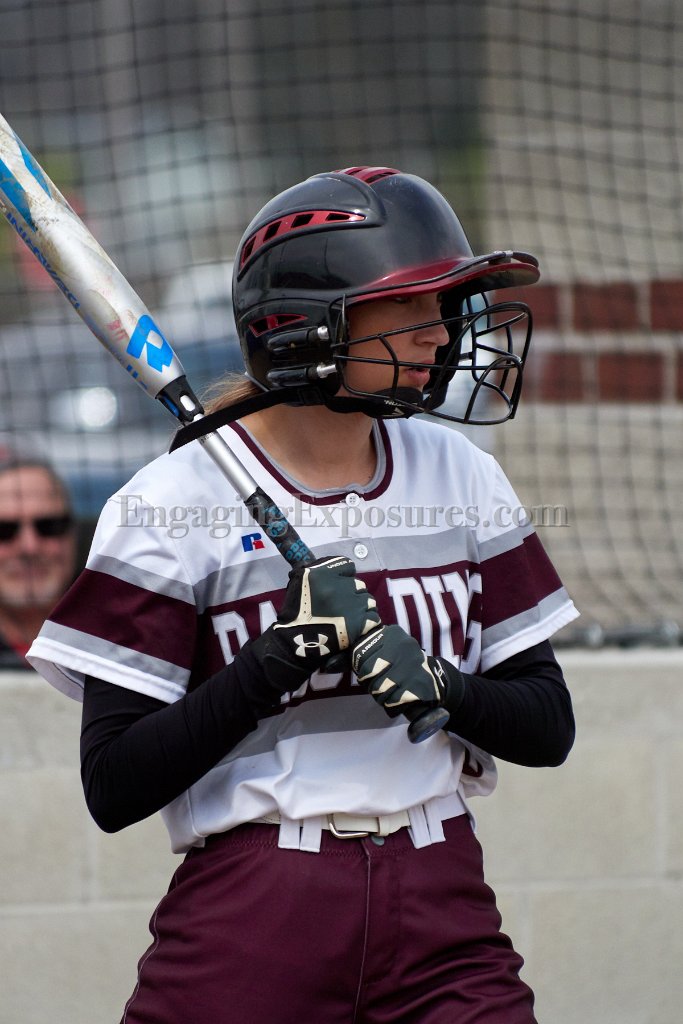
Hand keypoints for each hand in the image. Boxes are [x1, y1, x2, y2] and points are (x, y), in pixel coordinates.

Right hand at [250, 555, 380, 693]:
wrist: (294, 642)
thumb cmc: (295, 612)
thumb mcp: (299, 581)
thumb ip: (315, 569)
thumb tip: (332, 567)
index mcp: (323, 574)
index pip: (347, 566)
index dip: (344, 576)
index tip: (339, 585)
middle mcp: (339, 587)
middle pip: (359, 584)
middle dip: (352, 593)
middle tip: (343, 604)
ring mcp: (350, 605)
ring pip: (368, 600)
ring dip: (361, 607)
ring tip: (350, 616)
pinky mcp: (358, 623)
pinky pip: (373, 616)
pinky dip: (367, 621)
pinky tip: (357, 625)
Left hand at [352, 624, 464, 720]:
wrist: (435, 679)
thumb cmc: (399, 667)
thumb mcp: (380, 653)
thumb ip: (354, 656)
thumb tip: (327, 665)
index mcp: (390, 634)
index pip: (359, 656)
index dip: (363, 670)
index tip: (373, 671)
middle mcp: (403, 645)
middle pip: (368, 673)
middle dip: (372, 684)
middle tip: (383, 683)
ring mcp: (412, 664)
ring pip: (379, 688)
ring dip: (382, 695)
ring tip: (392, 690)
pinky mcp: (420, 683)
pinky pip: (393, 700)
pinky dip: (394, 704)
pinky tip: (401, 698)